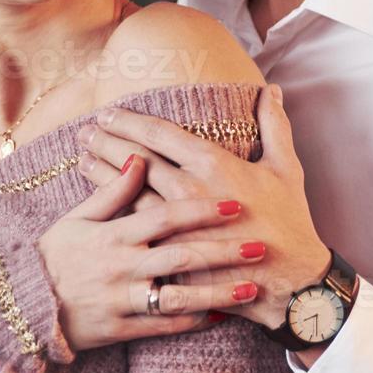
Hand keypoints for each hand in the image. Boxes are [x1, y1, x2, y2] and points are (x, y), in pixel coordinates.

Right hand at [37, 153, 265, 349]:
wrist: (24, 305)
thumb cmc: (56, 255)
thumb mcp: (78, 218)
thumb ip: (113, 191)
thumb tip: (141, 157)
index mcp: (114, 235)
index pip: (164, 217)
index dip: (201, 210)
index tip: (234, 204)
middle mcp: (122, 267)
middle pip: (181, 255)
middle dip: (222, 250)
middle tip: (258, 245)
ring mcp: (123, 300)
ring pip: (178, 296)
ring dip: (217, 292)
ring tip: (250, 288)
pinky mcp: (122, 328)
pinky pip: (165, 327)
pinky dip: (195, 322)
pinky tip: (223, 316)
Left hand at [74, 84, 330, 328]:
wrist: (291, 281)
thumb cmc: (290, 222)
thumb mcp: (286, 168)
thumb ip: (274, 125)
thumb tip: (270, 91)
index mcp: (214, 164)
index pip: (160, 134)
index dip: (130, 121)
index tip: (109, 112)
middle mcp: (189, 190)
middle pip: (135, 160)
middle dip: (107, 142)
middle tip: (84, 131)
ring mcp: (176, 225)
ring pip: (127, 192)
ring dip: (101, 173)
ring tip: (81, 158)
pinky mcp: (171, 254)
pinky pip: (133, 229)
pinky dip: (111, 212)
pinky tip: (94, 204)